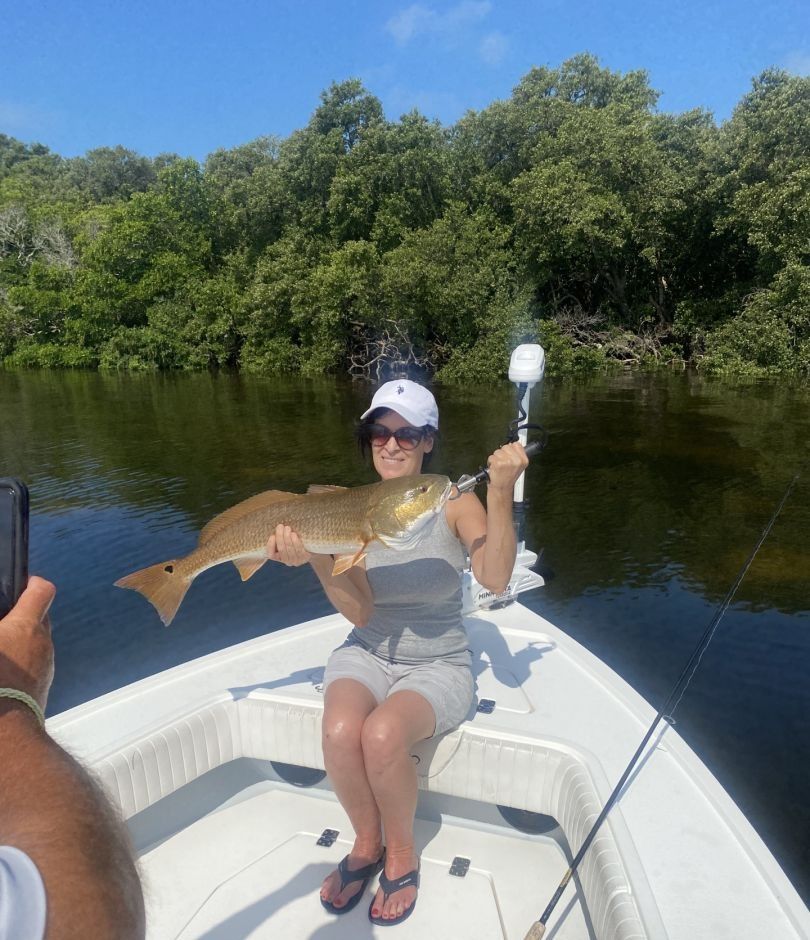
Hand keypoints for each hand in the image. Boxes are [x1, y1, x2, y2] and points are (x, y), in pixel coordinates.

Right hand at [0, 576, 55, 709]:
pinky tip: (1, 676)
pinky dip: (21, 664)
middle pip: (41, 618)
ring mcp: (46, 667)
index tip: (20, 585)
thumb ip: (2, 627)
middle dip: (22, 616)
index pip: (42, 591)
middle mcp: (42, 643)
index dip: (32, 584)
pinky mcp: (42, 689)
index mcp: (26, 626)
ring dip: (20, 643)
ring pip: (37, 645)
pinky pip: (34, 667)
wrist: (4, 733)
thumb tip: (4, 632)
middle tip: (1, 623)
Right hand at [266, 524, 311, 566]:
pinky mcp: (304, 558)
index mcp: (279, 557)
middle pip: (281, 549)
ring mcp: (296, 561)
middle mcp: (287, 561)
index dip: (270, 546)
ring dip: (287, 538)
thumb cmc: (295, 540)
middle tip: (280, 526)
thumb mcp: (286, 539)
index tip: (272, 536)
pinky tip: (293, 534)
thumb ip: (280, 535)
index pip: (271, 555)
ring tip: (287, 528)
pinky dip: (295, 542)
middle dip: (280, 537)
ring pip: (289, 549)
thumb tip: (276, 526)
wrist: (311, 548)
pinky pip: (298, 550)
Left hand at [486, 442, 529, 491]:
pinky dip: (490, 462)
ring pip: (498, 451)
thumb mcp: (518, 467)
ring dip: (496, 458)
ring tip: (499, 466)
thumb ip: (516, 455)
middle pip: (506, 446)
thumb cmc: (508, 478)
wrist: (502, 488)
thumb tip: (511, 445)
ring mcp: (508, 462)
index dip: (510, 449)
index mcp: (523, 460)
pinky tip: (494, 468)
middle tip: (503, 463)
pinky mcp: (498, 463)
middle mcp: (517, 461)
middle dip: (502, 453)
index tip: (508, 454)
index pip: (517, 445)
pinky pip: (491, 457)